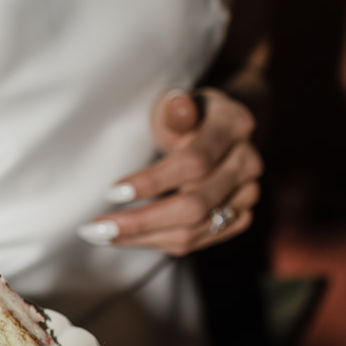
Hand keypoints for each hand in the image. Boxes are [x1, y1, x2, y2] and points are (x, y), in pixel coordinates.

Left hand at [78, 88, 262, 255]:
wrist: (218, 129)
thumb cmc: (185, 116)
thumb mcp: (176, 103)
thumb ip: (176, 111)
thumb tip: (178, 105)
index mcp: (234, 125)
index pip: (194, 162)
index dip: (153, 181)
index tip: (111, 192)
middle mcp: (248, 163)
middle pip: (195, 205)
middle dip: (142, 221)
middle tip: (97, 228)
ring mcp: (247, 194)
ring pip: (194, 230)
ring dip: (143, 238)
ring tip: (102, 235)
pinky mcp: (239, 217)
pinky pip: (196, 241)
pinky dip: (157, 242)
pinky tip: (127, 237)